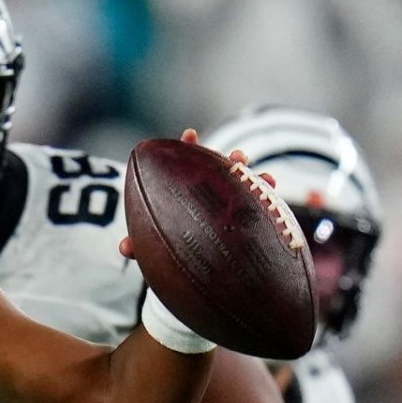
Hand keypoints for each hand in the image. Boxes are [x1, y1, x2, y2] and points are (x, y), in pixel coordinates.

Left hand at [119, 128, 269, 257]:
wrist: (192, 267)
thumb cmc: (170, 247)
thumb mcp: (156, 244)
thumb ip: (141, 244)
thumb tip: (124, 248)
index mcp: (186, 189)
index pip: (188, 162)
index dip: (189, 147)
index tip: (191, 134)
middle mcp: (211, 190)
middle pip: (222, 170)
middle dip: (232, 161)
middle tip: (238, 157)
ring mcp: (231, 202)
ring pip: (245, 186)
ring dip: (256, 180)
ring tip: (266, 178)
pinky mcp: (247, 219)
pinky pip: (261, 208)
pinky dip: (270, 202)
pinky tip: (277, 201)